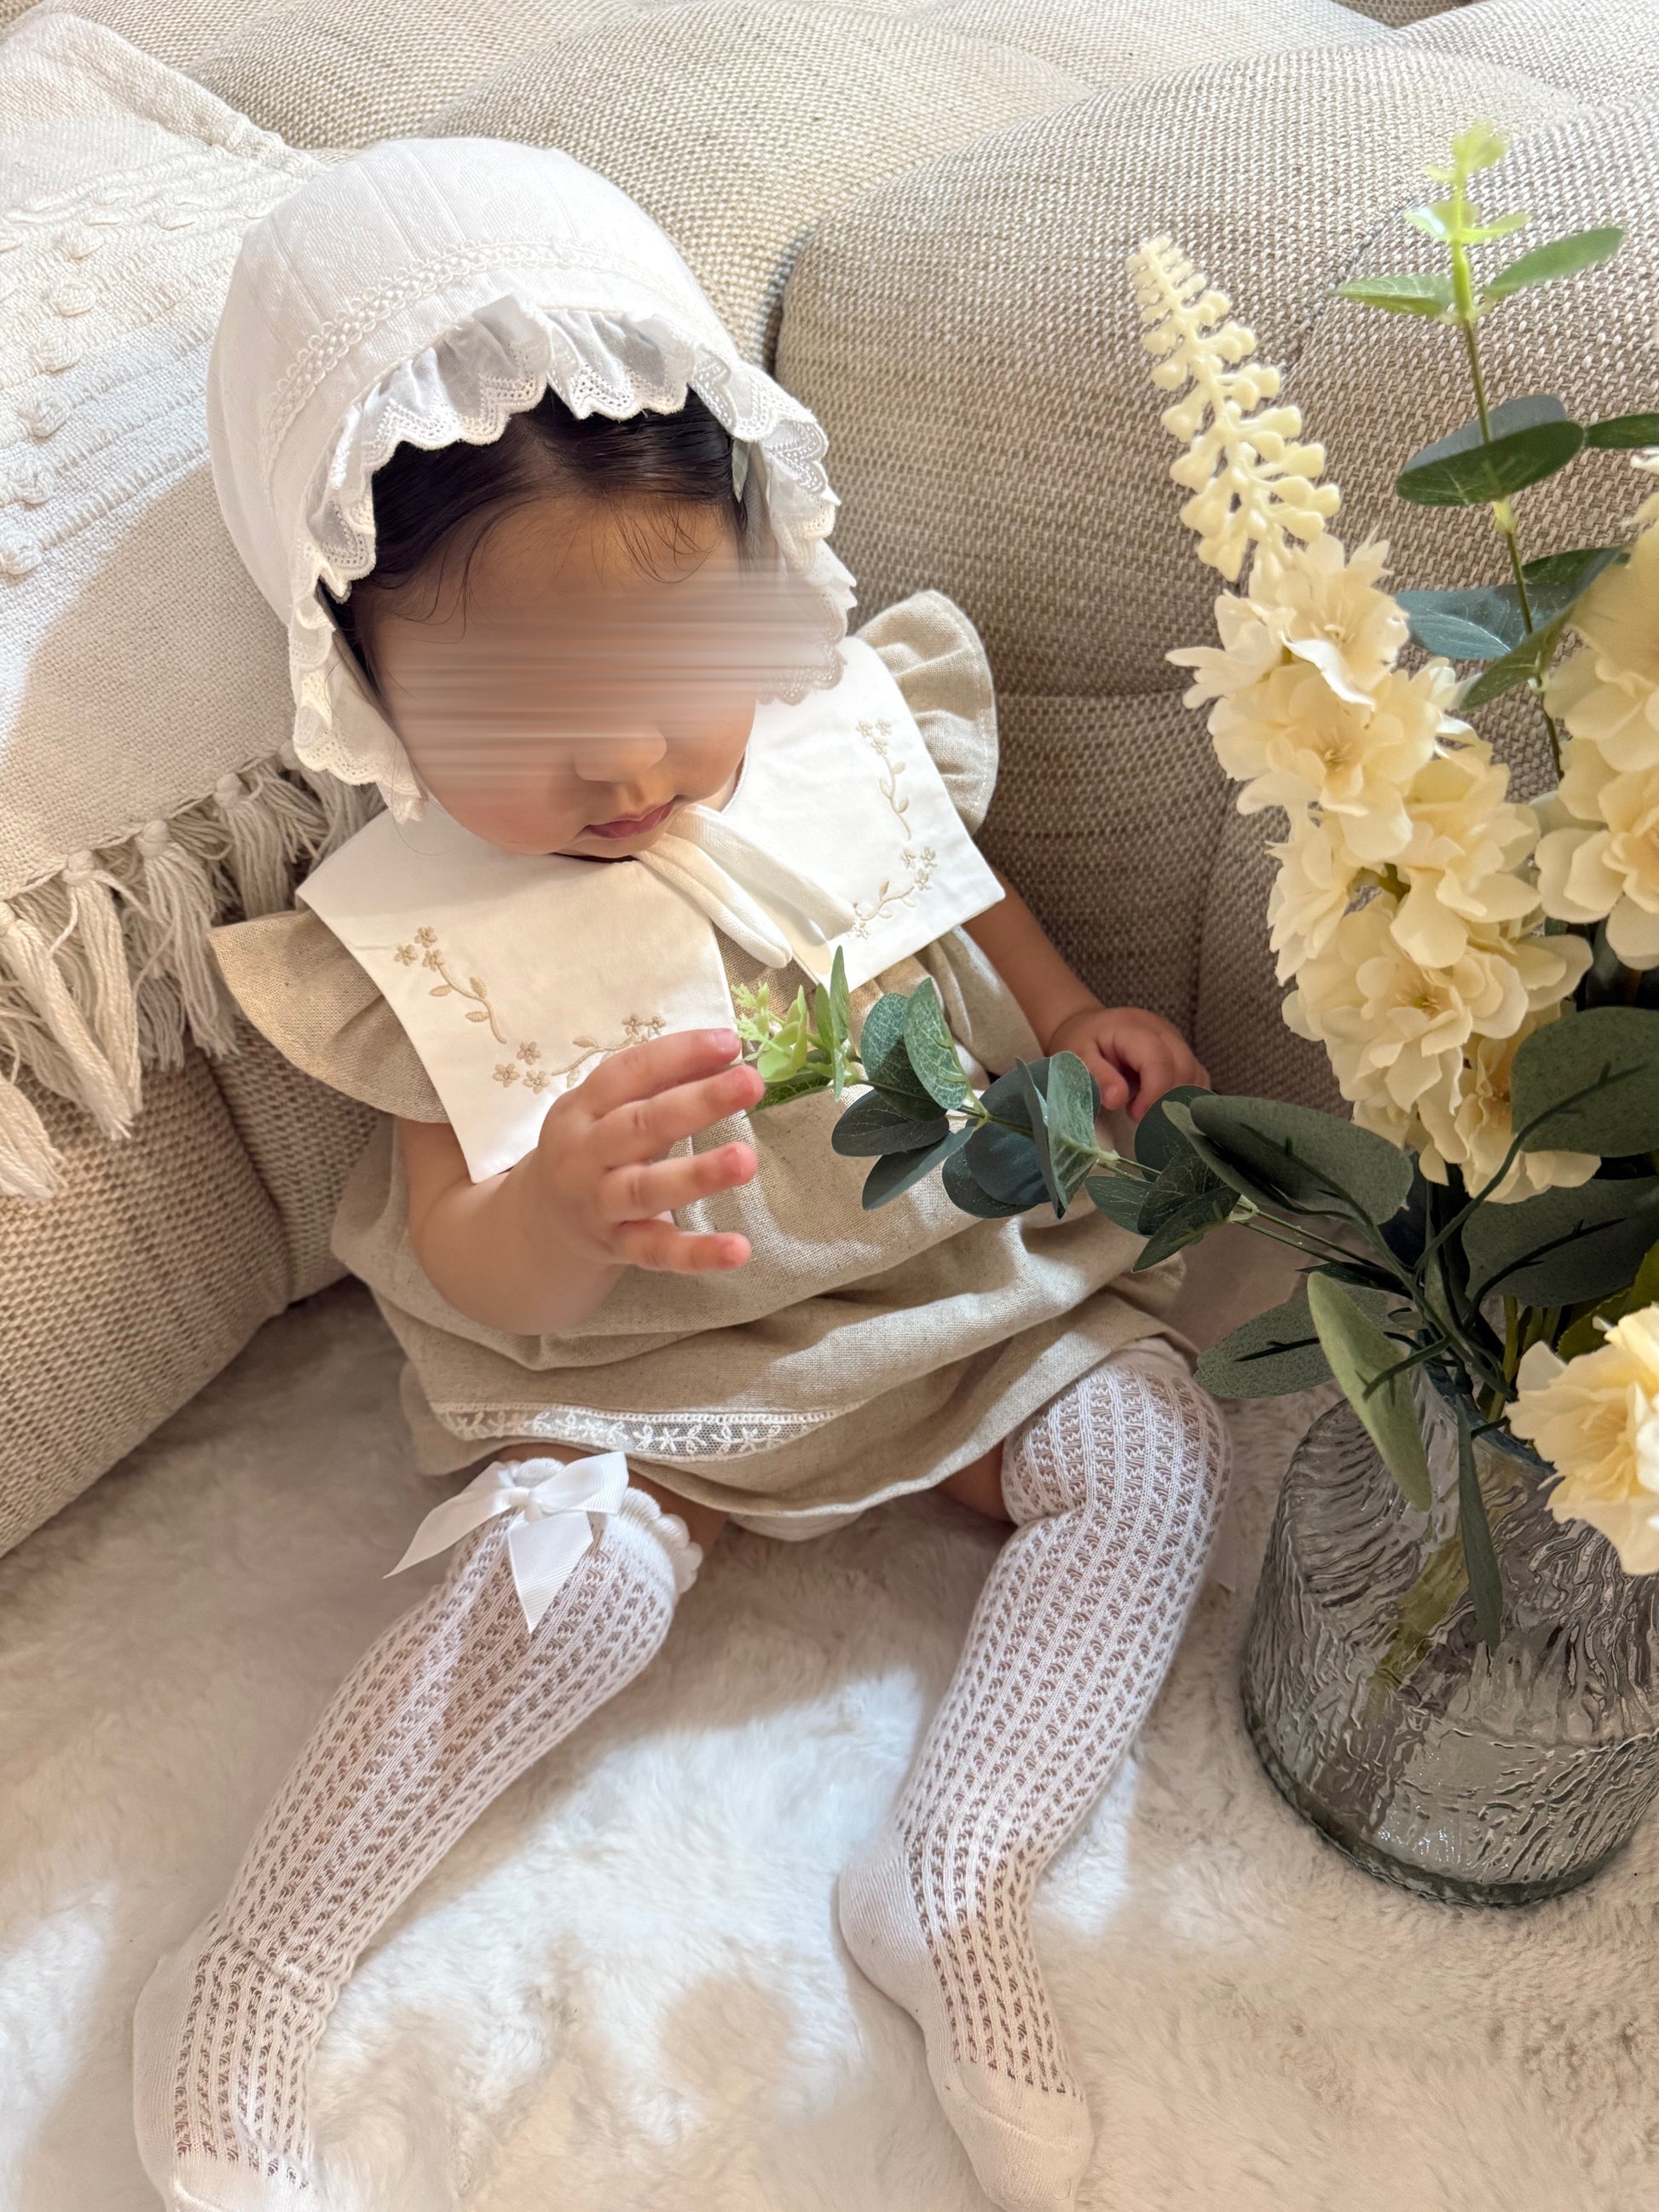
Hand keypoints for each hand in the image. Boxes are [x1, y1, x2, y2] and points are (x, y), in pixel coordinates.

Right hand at [523, 1026, 763, 1272]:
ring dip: (697, 1175)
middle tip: (750, 1082)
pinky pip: (658, 1252)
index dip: (678, 1054)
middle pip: (640, 1125)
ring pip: (646, 1190)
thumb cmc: (592, 1149)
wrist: (543, 1221)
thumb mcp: (608, 1109)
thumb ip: (661, 1083)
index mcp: (582, 1109)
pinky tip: (738, 1250)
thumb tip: (724, 1052)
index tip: (730, 1042)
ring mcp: (600, 1205)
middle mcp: (585, 1155)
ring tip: (745, 1160)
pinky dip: (697, 1253)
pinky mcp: (619, 1247)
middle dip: (697, 1103)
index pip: (628, 1073)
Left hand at [1045, 1003, 1209, 1123]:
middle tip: (1141, 1118)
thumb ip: (1097, 1076)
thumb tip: (1118, 1100)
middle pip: (1183, 1066)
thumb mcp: (1076, 1057)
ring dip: (1178, 1100)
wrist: (1088, 1026)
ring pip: (1195, 1072)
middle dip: (1167, 1100)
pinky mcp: (1181, 1051)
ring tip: (1149, 1112)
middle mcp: (1161, 1029)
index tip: (1135, 1115)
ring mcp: (1175, 1039)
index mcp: (1133, 1028)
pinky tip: (1163, 1106)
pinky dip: (1186, 1095)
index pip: (1159, 1060)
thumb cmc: (1081, 1043)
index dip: (1153, 1092)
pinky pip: (1197, 1075)